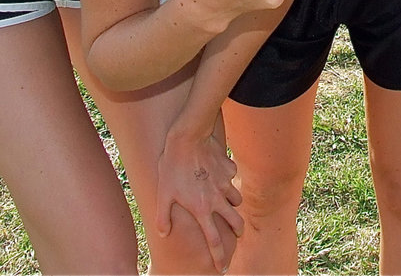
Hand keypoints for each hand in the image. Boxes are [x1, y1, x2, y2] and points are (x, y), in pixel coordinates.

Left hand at [156, 127, 243, 272]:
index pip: (214, 241)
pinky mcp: (229, 168)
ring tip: (227, 203)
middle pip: (235, 222)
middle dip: (237, 231)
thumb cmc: (172, 167)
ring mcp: (226, 183)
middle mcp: (218, 199)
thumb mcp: (163, 194)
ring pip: (237, 199)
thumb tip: (163, 234)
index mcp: (202, 210)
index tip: (223, 267)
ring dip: (233, 204)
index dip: (219, 257)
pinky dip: (228, 180)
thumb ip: (163, 217)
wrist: (188, 138)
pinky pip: (232, 177)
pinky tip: (218, 174)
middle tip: (236, 234)